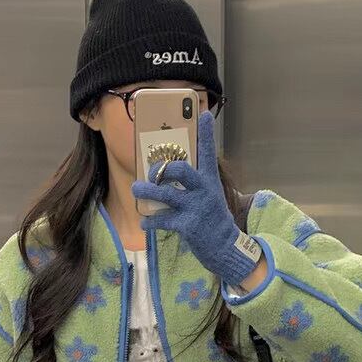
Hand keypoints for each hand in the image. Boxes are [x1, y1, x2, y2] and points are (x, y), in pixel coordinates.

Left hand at [133, 107, 262, 300]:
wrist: (225, 247)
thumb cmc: (211, 217)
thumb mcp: (208, 195)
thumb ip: (193, 181)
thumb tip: (166, 169)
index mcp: (209, 180)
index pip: (208, 152)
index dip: (205, 133)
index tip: (202, 114)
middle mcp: (204, 191)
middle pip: (182, 170)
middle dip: (162, 168)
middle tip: (151, 172)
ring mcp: (196, 208)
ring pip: (166, 194)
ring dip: (147, 191)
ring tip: (136, 188)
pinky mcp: (188, 226)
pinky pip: (162, 219)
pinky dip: (150, 220)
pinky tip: (145, 221)